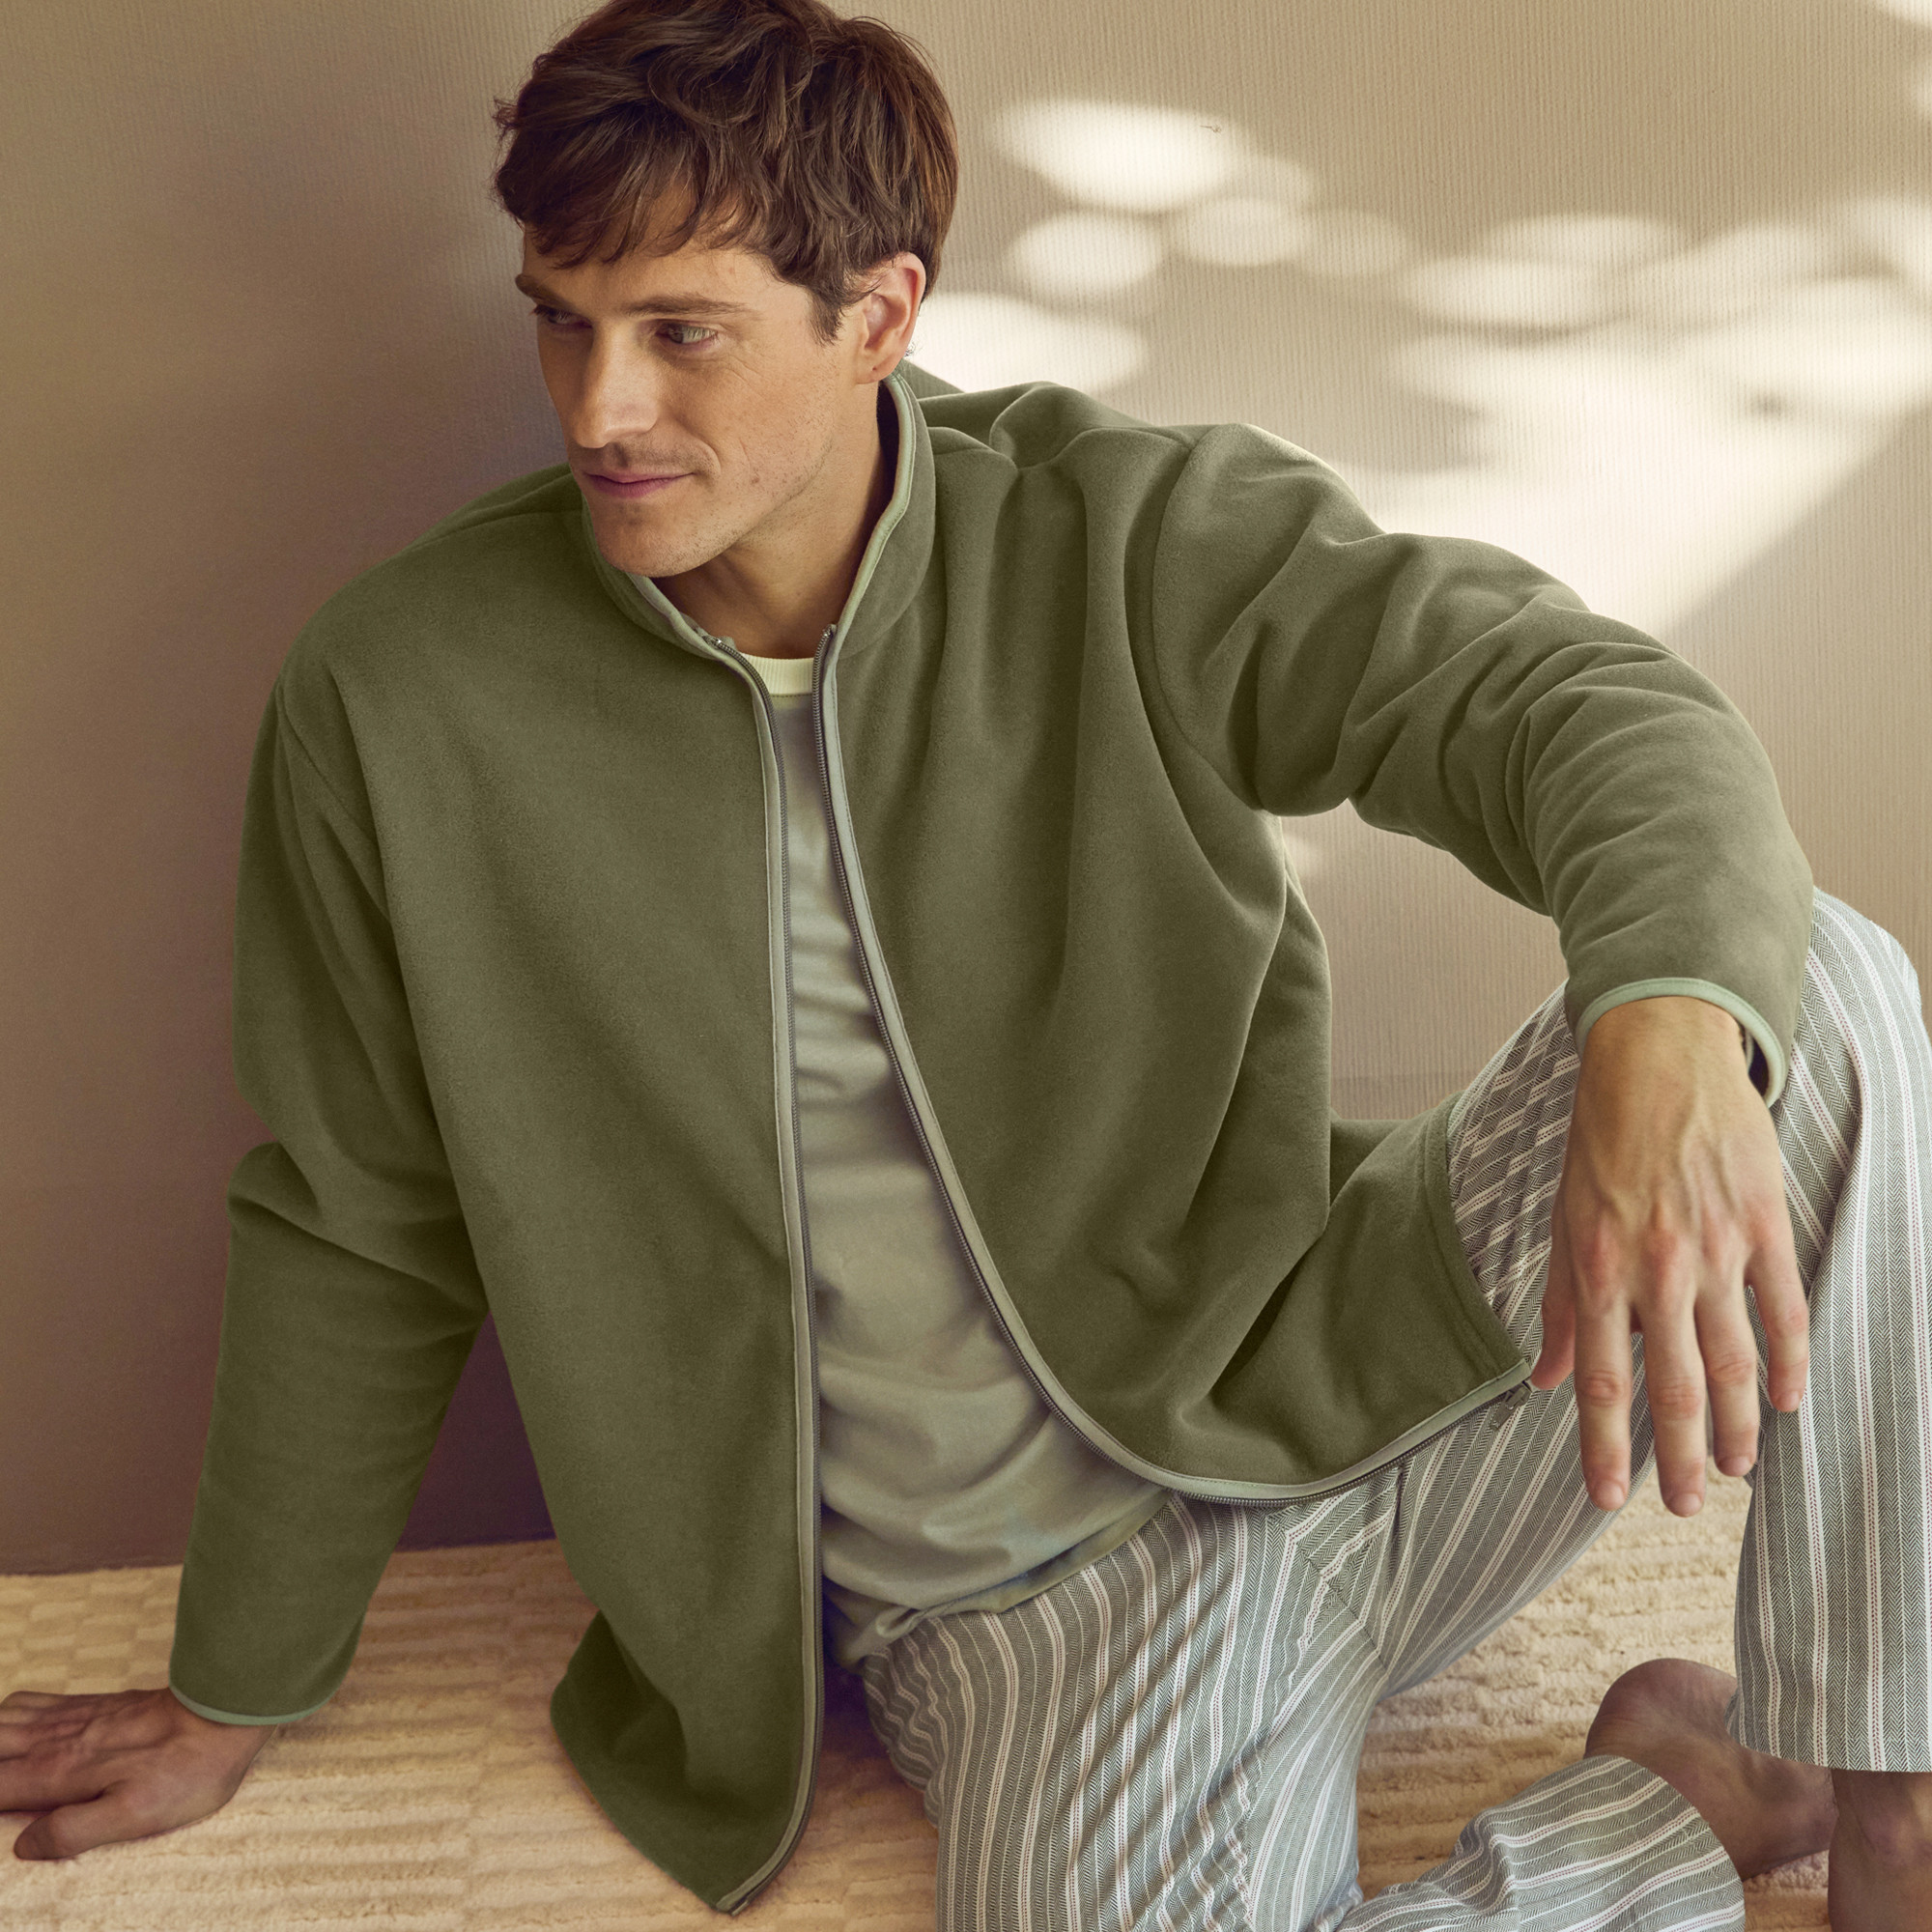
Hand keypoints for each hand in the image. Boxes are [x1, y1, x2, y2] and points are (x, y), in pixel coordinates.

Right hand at [1, 1686, 273, 1859]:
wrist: (224, 1712)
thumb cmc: (184, 1770)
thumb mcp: (131, 1817)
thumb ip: (72, 1832)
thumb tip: (24, 1844)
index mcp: (58, 1773)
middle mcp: (54, 1741)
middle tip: (1, 1792)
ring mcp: (72, 1718)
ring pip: (3, 1720)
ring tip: (2, 1766)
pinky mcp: (92, 1704)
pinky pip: (32, 1703)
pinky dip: (9, 1718)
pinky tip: (16, 1733)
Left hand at [1530, 995, 1808, 1517]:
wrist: (1658, 1059)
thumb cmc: (1601, 1142)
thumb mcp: (1561, 1221)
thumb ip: (1558, 1304)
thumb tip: (1543, 1378)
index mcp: (1598, 1267)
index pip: (1601, 1377)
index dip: (1603, 1444)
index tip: (1605, 1497)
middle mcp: (1658, 1268)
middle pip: (1675, 1386)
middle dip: (1678, 1456)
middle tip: (1681, 1505)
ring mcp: (1718, 1249)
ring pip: (1734, 1359)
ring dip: (1736, 1423)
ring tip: (1732, 1469)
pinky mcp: (1765, 1225)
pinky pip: (1783, 1309)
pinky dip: (1788, 1361)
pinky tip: (1785, 1402)